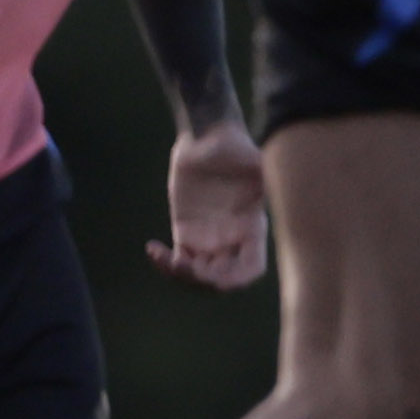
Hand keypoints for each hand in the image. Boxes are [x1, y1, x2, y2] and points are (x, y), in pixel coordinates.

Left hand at [148, 118, 268, 287]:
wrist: (206, 138)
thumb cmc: (230, 144)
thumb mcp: (248, 156)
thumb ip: (258, 167)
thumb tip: (266, 171)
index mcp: (251, 227)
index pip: (251, 268)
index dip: (237, 279)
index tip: (216, 278)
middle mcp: (232, 238)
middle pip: (222, 278)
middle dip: (202, 280)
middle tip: (180, 264)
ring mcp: (209, 239)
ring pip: (198, 275)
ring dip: (181, 276)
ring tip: (161, 257)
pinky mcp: (187, 233)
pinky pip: (178, 261)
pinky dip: (164, 264)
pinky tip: (152, 249)